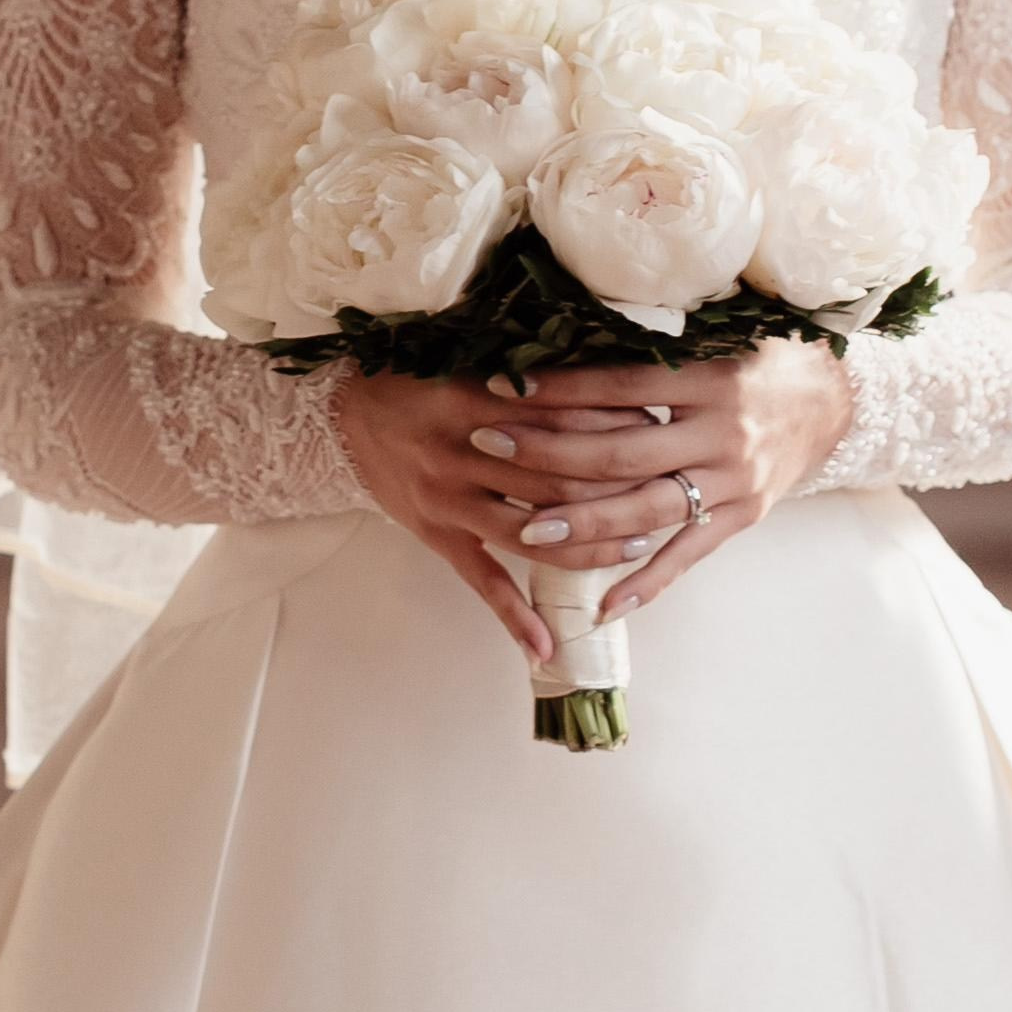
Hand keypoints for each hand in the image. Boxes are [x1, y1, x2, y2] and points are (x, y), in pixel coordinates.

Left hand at [332, 341, 852, 656]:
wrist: (836, 402)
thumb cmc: (764, 360)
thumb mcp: (722, 337)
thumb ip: (661, 344)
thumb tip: (573, 328)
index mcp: (713, 380)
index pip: (622, 387)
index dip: (561, 388)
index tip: (505, 386)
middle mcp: (723, 434)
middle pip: (623, 452)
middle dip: (550, 454)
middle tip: (490, 445)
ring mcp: (734, 483)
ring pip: (648, 511)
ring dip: (584, 524)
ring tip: (526, 531)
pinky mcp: (742, 518)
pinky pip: (688, 556)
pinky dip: (646, 582)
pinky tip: (604, 604)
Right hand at [332, 368, 661, 663]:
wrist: (342, 415)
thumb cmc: (419, 382)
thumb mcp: (469, 364)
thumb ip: (530, 379)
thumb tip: (609, 381)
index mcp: (477, 401)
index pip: (561, 416)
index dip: (614, 423)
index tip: (660, 425)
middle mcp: (463, 453)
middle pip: (556, 478)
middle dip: (617, 488)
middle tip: (669, 491)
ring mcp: (449, 501)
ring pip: (530, 532)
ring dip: (588, 546)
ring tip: (637, 547)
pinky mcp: (436, 536)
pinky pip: (481, 582)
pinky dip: (514, 617)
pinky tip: (547, 647)